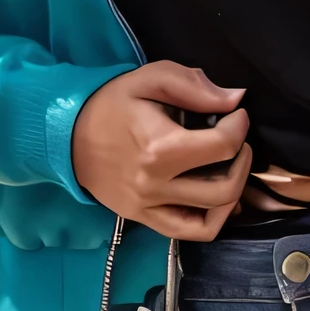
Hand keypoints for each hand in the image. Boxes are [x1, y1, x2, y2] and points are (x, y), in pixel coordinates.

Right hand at [72, 61, 251, 239]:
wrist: (66, 136)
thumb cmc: (111, 103)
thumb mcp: (151, 79)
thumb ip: (194, 86)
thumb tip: (235, 99)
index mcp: (159, 148)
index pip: (222, 146)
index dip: (240, 126)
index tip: (237, 113)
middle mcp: (155, 185)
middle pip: (224, 188)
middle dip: (243, 160)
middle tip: (238, 140)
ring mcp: (149, 208)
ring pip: (212, 218)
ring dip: (234, 192)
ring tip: (231, 167)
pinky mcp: (143, 219)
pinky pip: (189, 232)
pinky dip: (213, 219)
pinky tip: (218, 198)